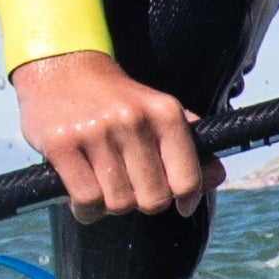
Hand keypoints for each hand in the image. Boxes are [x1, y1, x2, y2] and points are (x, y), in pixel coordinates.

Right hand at [12, 51, 212, 219]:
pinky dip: (87, 210)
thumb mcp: (161, 111)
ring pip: (119, 203)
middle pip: (153, 199)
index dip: (186, 200)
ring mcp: (95, 131)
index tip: (181, 205)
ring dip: (112, 207)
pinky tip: (86, 198)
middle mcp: (132, 120)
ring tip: (107, 188)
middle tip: (133, 190)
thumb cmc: (119, 100)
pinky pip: (86, 200)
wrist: (63, 68)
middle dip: (145, 203)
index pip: (186, 179)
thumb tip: (217, 177)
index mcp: (165, 113)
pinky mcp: (61, 143)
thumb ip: (192, 145)